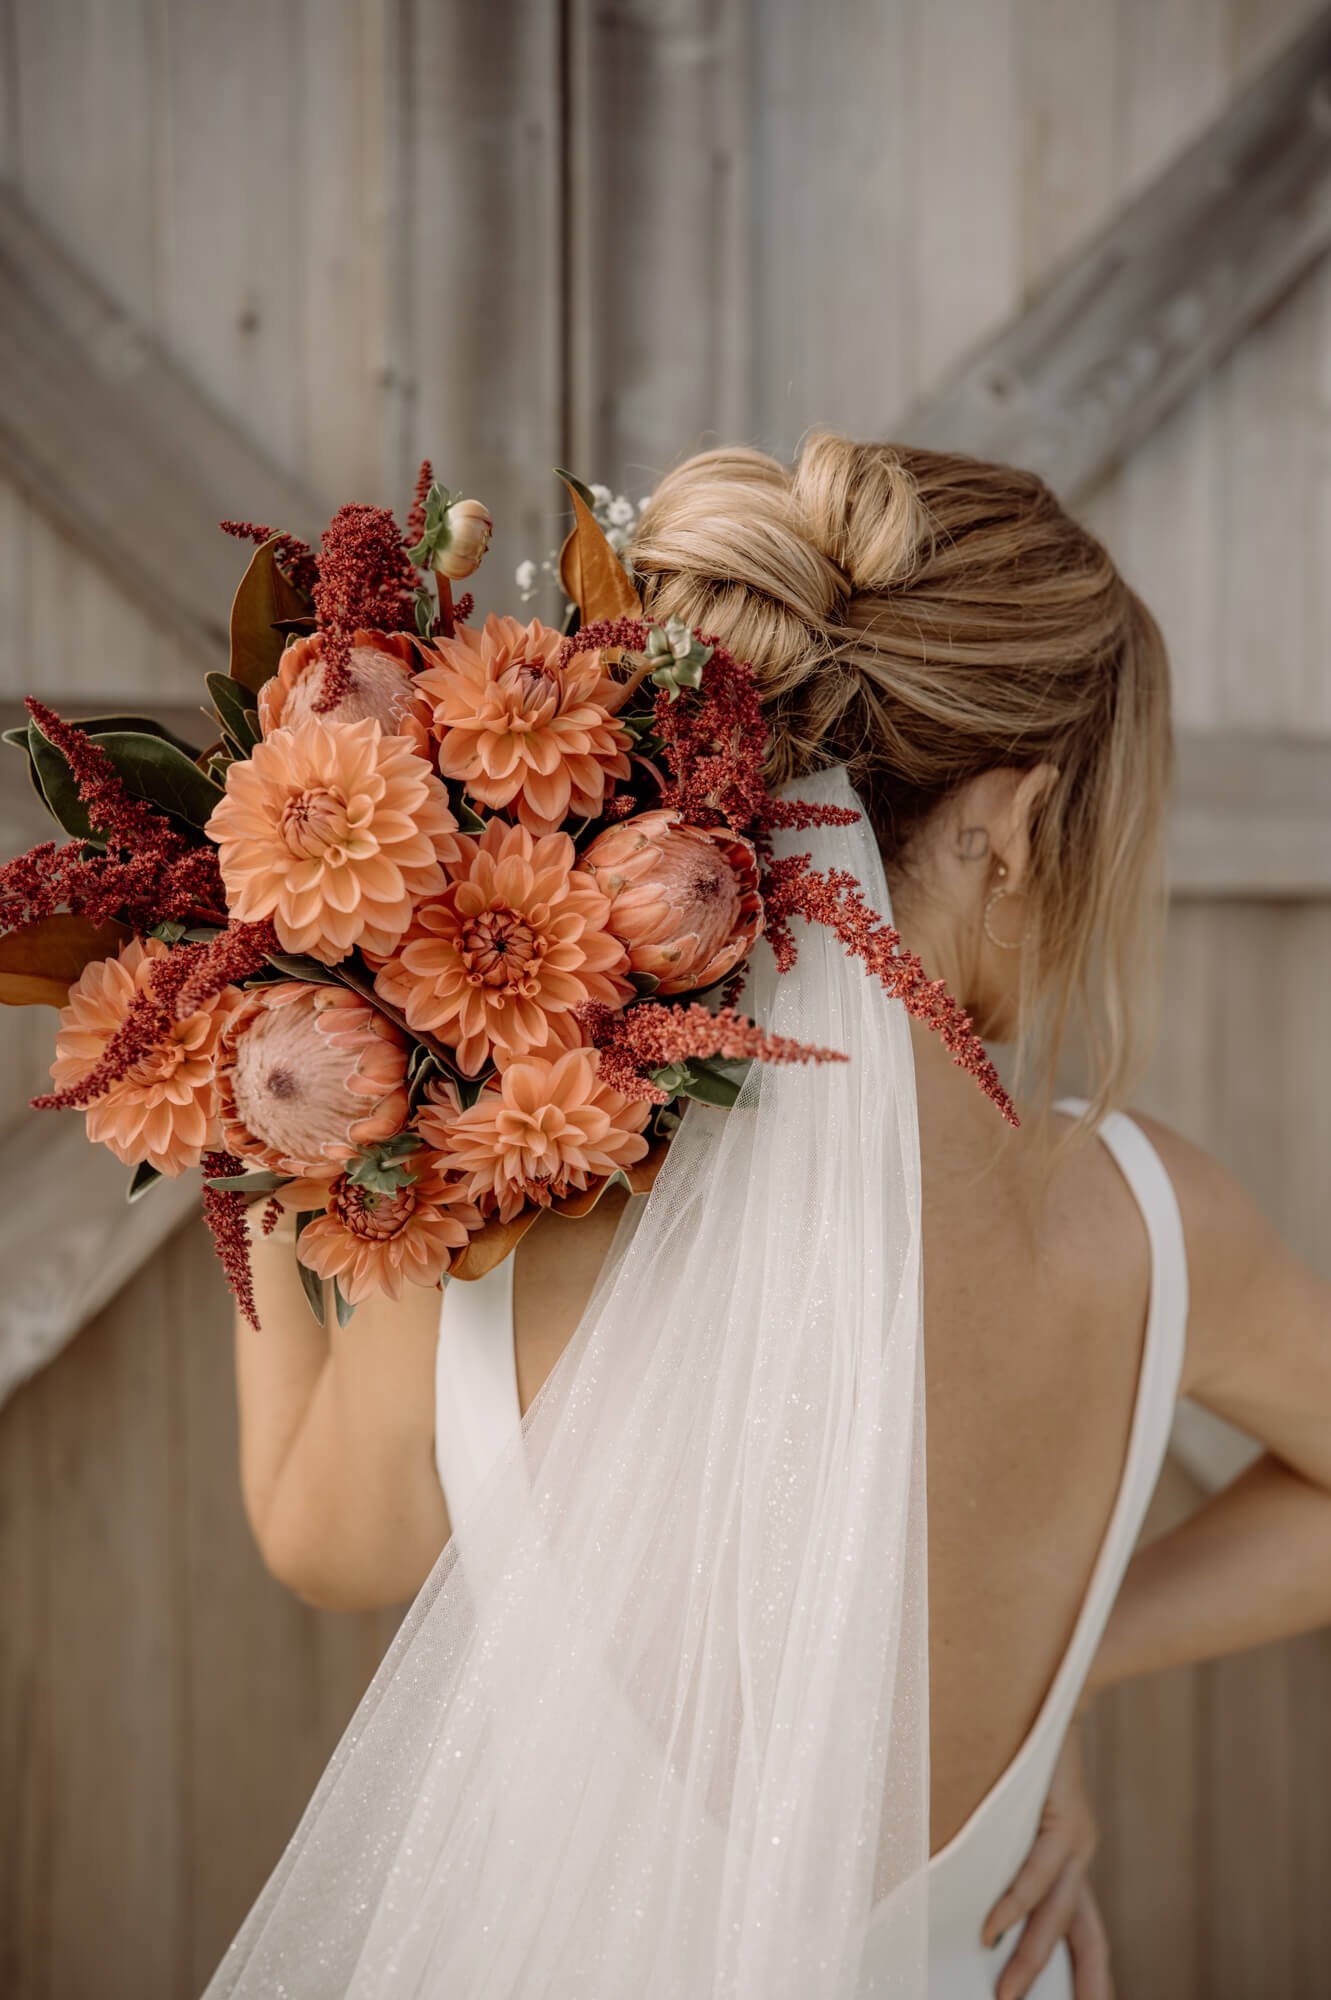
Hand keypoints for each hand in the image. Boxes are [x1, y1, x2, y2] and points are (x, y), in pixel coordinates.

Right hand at [981, 1722, 1112, 1999]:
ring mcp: (1076, 1839)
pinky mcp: (1064, 1819)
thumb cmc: (1021, 1748)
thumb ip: (1004, 1849)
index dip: (1090, 1978)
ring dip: (1030, 1960)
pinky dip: (1014, 1905)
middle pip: (1075, 1936)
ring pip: (1056, 1915)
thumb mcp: (1015, 1810)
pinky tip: (992, 1929)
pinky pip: (1036, 1873)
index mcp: (1072, 1859)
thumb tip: (969, 1892)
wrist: (1051, 1690)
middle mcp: (1080, 1855)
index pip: (1087, 1935)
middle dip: (1048, 1982)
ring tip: (1005, 1995)